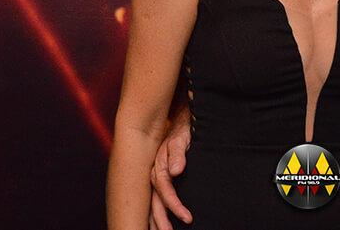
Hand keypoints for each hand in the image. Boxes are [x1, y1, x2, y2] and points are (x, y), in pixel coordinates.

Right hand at [149, 111, 192, 228]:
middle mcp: (154, 174)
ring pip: (152, 204)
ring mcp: (155, 177)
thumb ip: (178, 154)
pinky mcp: (160, 178)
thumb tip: (176, 171)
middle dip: (161, 221)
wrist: (179, 120)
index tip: (188, 218)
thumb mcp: (182, 139)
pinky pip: (156, 200)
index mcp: (158, 167)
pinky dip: (156, 213)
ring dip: (156, 221)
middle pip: (154, 203)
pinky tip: (157, 224)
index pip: (165, 191)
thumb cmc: (183, 130)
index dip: (175, 206)